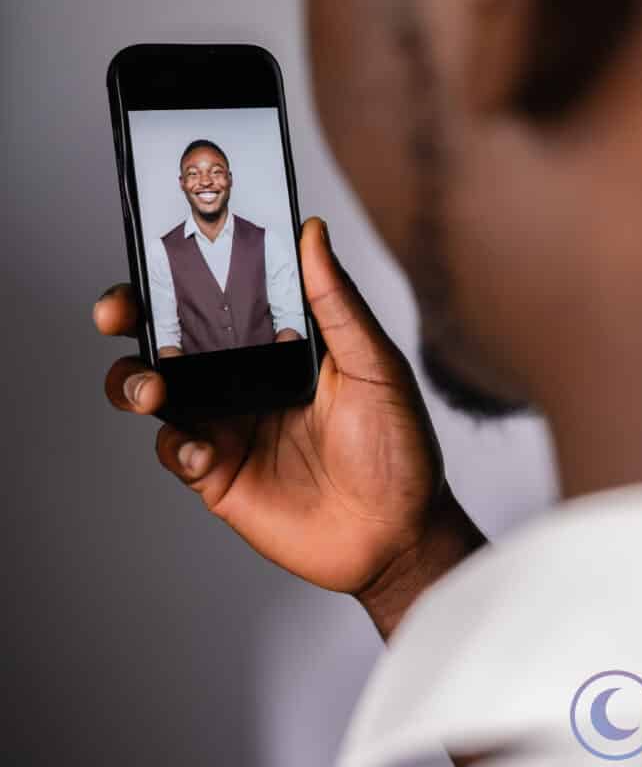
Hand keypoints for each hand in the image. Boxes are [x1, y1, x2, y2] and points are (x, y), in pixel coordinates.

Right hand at [94, 218, 482, 633]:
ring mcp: (226, 422)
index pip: (219, 290)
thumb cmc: (397, 444)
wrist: (397, 535)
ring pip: (154, 389)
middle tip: (118, 312)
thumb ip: (336, 302)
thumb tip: (312, 231)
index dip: (181, 268)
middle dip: (131, 315)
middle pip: (169, 334)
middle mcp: (243, 374)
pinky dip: (174, 446)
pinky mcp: (216, 473)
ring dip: (135, 381)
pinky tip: (201, 453)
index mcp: (277, 338)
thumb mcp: (374, 365)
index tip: (157, 244)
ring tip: (154, 390)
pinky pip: (173, 450)